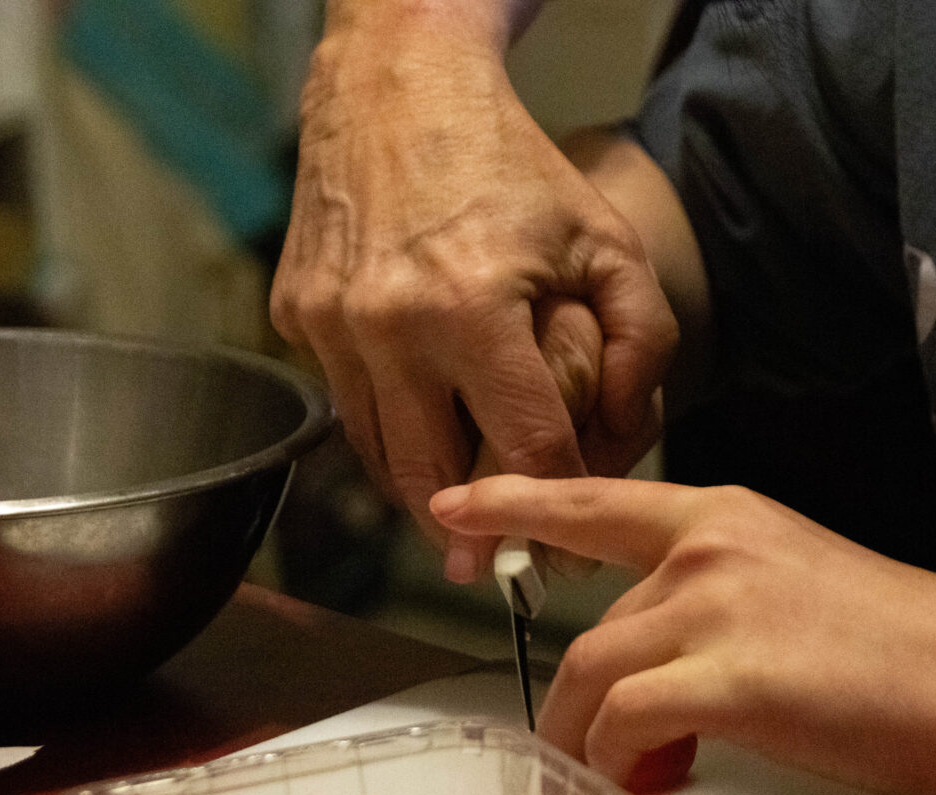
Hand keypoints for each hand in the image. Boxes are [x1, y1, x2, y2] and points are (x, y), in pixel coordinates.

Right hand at [271, 5, 677, 571]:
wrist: (396, 86)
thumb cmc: (510, 165)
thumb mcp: (607, 241)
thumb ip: (641, 345)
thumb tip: (621, 439)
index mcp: (471, 307)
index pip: (525, 449)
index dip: (554, 510)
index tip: (563, 557)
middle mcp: (386, 324)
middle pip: (431, 479)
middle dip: (467, 533)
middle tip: (495, 567)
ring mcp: (328, 323)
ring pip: (375, 456)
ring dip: (420, 492)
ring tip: (458, 516)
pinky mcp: (294, 315)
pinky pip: (346, 406)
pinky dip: (385, 430)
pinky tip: (421, 426)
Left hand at [430, 476, 935, 794]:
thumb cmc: (914, 649)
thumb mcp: (802, 589)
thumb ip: (724, 604)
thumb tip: (674, 664)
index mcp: (729, 517)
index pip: (598, 502)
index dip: (519, 502)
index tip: (456, 503)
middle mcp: (709, 548)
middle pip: (593, 629)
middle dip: (579, 699)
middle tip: (595, 751)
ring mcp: (715, 608)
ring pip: (590, 676)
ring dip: (583, 738)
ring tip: (610, 778)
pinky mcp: (727, 678)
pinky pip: (622, 726)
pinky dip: (615, 763)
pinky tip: (643, 784)